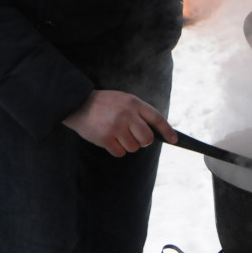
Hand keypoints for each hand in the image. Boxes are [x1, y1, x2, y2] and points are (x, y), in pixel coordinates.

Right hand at [62, 89, 177, 156]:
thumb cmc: (103, 104)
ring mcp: (116, 127)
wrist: (77, 104)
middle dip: (142, 141)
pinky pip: (120, 152)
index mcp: (133, 102)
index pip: (156, 118)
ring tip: (115, 133)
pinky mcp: (105, 138)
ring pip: (133, 147)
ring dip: (126, 144)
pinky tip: (107, 138)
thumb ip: (138, 112)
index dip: (167, 130)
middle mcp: (127, 114)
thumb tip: (154, 132)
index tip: (174, 140)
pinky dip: (116, 149)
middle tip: (133, 137)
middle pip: (147, 139)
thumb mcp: (123, 100)